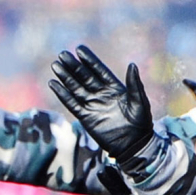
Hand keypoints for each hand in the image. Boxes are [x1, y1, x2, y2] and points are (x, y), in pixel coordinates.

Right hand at [48, 46, 155, 165]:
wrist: (134, 145)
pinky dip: (63, 95)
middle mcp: (101, 94)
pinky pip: (72, 104)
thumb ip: (134, 84)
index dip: (89, 60)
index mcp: (115, 88)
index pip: (99, 70)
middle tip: (62, 54)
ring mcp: (93, 105)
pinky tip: (54, 84)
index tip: (79, 49)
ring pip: (76, 88)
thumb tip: (132, 64)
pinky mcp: (86, 117)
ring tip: (55, 65)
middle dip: (73, 66)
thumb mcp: (140, 101)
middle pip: (84, 77)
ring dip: (66, 77)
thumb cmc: (141, 123)